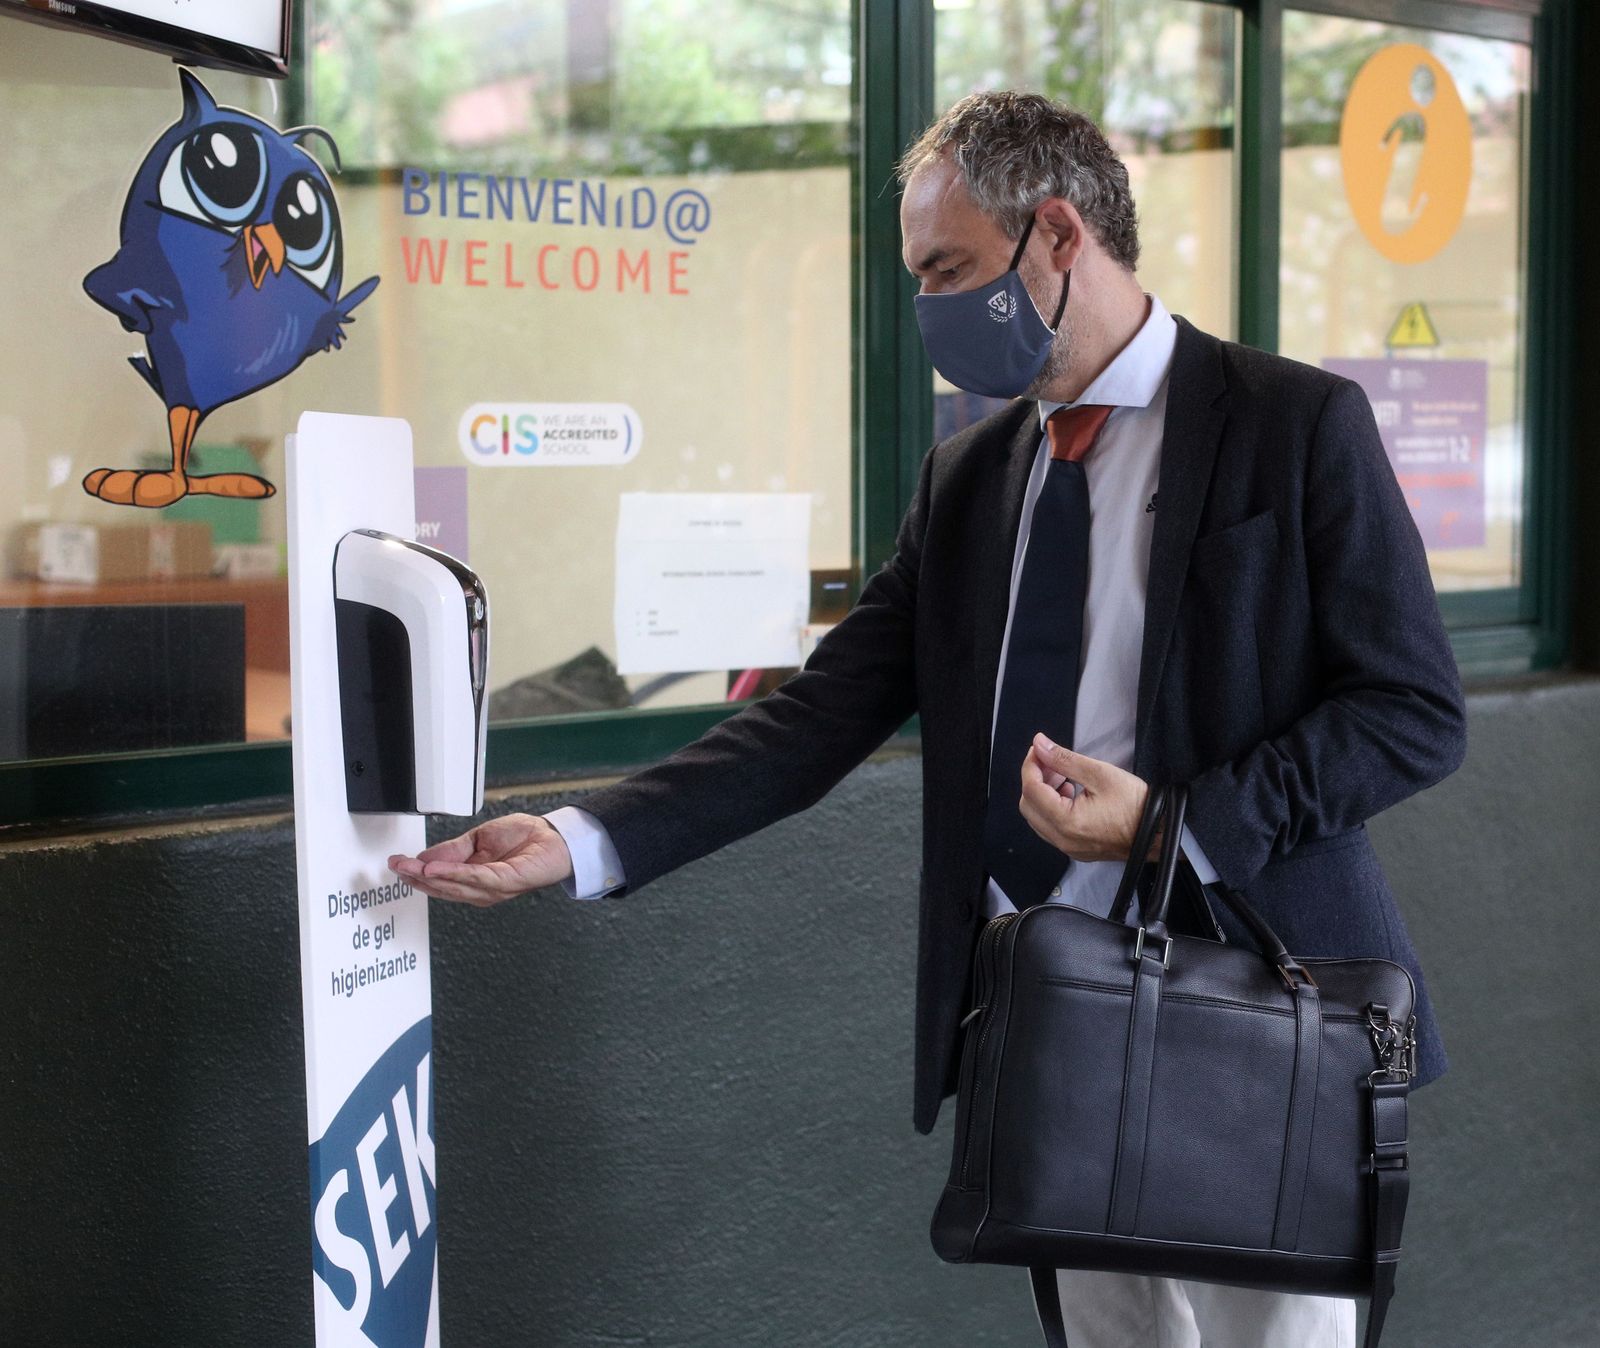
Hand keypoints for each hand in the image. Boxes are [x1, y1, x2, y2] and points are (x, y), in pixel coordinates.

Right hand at [387, 812, 573, 906]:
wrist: (555, 836)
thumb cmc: (525, 839)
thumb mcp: (479, 839)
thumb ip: (454, 850)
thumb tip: (426, 858)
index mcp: (474, 879)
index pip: (439, 881)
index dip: (416, 873)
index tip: (396, 863)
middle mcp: (481, 889)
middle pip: (442, 887)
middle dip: (416, 877)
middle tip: (396, 866)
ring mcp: (493, 889)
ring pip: (455, 886)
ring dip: (430, 877)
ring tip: (410, 868)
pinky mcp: (506, 882)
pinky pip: (476, 878)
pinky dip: (454, 874)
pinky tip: (436, 869)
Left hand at [1019, 733, 1158, 862]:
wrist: (1160, 833)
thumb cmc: (1136, 804)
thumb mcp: (1100, 774)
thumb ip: (1065, 759)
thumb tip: (1039, 744)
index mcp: (1066, 822)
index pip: (1031, 789)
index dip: (1031, 765)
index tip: (1039, 748)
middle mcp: (1062, 840)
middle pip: (1028, 806)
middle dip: (1035, 779)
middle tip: (1051, 762)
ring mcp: (1069, 848)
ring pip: (1038, 819)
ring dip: (1042, 794)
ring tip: (1062, 776)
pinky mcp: (1077, 850)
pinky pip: (1051, 828)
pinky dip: (1052, 808)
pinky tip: (1070, 793)